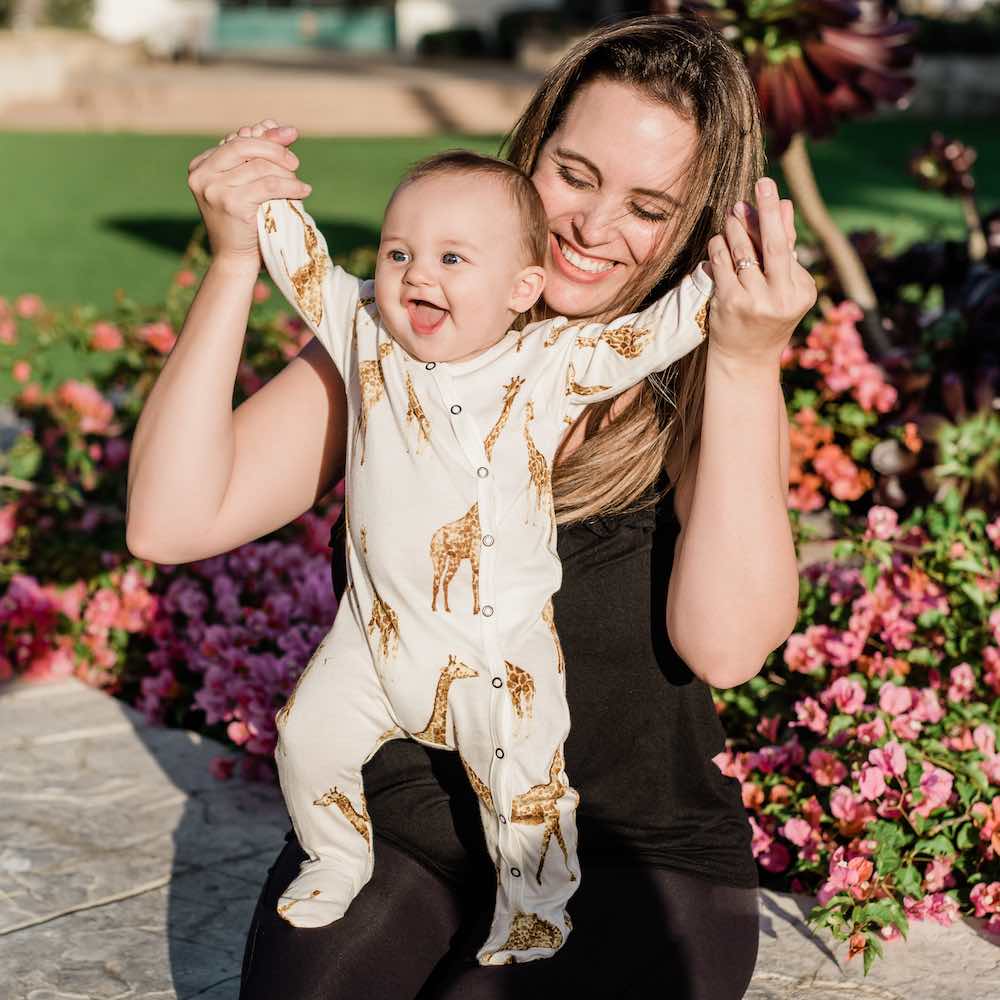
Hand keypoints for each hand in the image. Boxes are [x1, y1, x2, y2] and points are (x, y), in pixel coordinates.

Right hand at [187, 119, 311, 269]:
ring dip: (286, 173)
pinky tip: (304, 191)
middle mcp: (201, 174)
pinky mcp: (231, 203)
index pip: (236, 141)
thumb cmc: (243, 224)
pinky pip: (269, 185)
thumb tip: (274, 124)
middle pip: (244, 145)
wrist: (235, 260)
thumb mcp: (245, 186)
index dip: (265, 136)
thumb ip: (255, 157)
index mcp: (200, 166)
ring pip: (260, 166)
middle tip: (295, 161)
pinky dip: (291, 187)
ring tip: (298, 184)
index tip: (290, 134)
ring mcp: (213, 188)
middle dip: (275, 149)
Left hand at [704, 177, 817, 366]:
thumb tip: (786, 205)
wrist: (746, 359)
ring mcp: (755, 302)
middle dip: (767, 211)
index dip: (774, 219)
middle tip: (762, 182)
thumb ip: (784, 248)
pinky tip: (718, 238)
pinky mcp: (730, 304)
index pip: (786, 248)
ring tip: (732, 213)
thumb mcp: (783, 287)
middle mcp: (781, 298)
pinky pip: (722, 265)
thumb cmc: (767, 317)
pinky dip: (719, 248)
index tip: (767, 191)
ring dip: (735, 228)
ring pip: (743, 253)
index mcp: (801, 292)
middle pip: (774, 245)